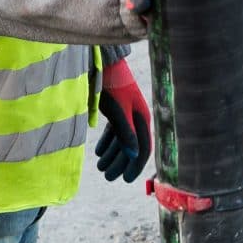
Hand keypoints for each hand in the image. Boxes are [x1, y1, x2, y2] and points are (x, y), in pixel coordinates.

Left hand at [96, 58, 152, 182]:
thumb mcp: (118, 111)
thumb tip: (133, 154)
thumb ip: (126, 133)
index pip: (143, 149)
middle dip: (119, 163)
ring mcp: (127, 114)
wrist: (104, 63)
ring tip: (100, 167)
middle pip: (130, 147)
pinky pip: (114, 131)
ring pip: (121, 140)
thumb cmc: (112, 86)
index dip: (135, 166)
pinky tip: (99, 152)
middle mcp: (137, 118)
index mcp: (142, 119)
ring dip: (112, 155)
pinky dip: (107, 142)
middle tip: (107, 176)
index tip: (125, 179)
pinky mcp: (117, 110)